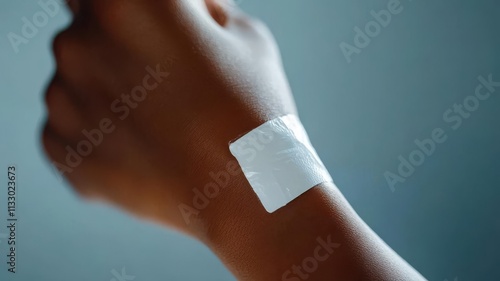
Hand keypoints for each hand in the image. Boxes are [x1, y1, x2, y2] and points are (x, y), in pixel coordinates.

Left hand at [42, 0, 296, 234]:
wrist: (248, 194)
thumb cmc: (253, 109)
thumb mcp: (244, 35)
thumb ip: (202, 8)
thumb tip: (187, 10)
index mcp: (125, 0)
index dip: (143, 11)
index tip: (166, 35)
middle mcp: (80, 42)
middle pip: (91, 27)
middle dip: (125, 44)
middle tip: (169, 79)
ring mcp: (65, 99)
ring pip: (79, 77)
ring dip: (110, 88)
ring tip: (161, 120)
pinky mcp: (63, 148)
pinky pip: (73, 124)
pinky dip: (102, 131)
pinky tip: (145, 146)